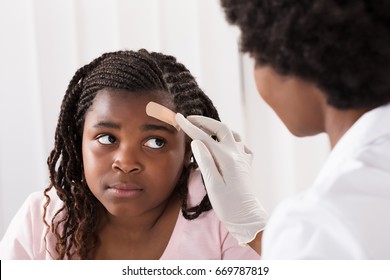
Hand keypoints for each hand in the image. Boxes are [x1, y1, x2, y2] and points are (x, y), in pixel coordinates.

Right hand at [175, 113, 267, 245]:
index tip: (179, 117)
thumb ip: (205, 162)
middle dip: (204, 121)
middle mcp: (236, 154)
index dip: (190, 127)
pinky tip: (224, 144)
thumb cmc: (228, 205)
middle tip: (190, 119)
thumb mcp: (213, 185)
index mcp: (226, 158)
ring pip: (232, 133)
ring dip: (217, 128)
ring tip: (204, 128)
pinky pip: (240, 144)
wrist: (247, 218)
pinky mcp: (246, 164)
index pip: (204, 137)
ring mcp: (243, 157)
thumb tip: (197, 141)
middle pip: (221, 128)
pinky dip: (230, 139)